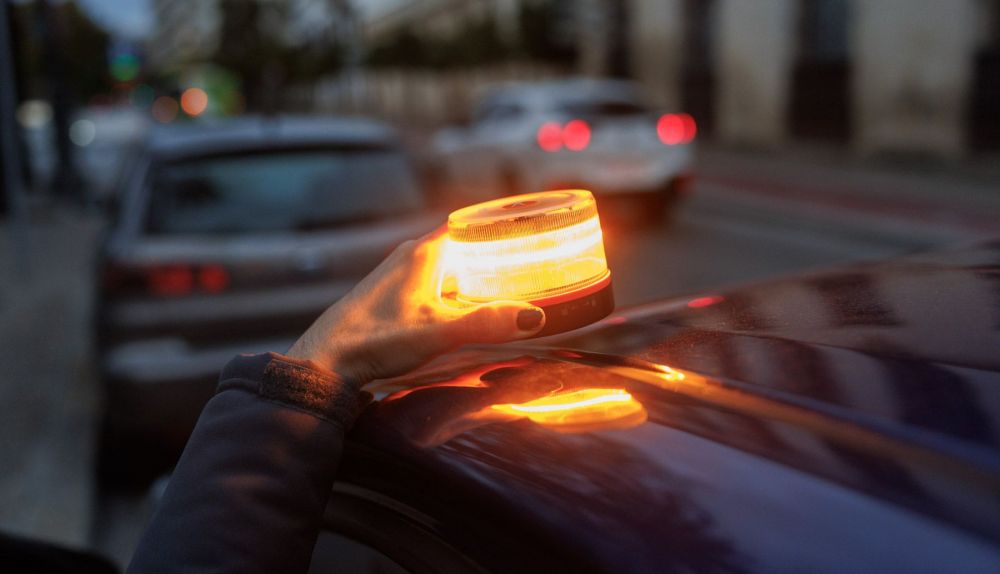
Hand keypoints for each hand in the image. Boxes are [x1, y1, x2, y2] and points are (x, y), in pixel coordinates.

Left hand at [286, 226, 545, 382]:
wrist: (326, 361)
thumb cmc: (374, 340)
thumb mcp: (438, 332)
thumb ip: (486, 323)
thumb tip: (533, 316)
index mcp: (422, 253)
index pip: (469, 223)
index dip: (499, 223)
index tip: (529, 226)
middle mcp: (410, 257)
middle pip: (462, 244)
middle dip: (494, 250)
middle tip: (530, 257)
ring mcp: (399, 277)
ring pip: (448, 265)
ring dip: (476, 271)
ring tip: (509, 281)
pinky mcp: (392, 297)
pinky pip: (435, 283)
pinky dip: (458, 288)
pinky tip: (468, 307)